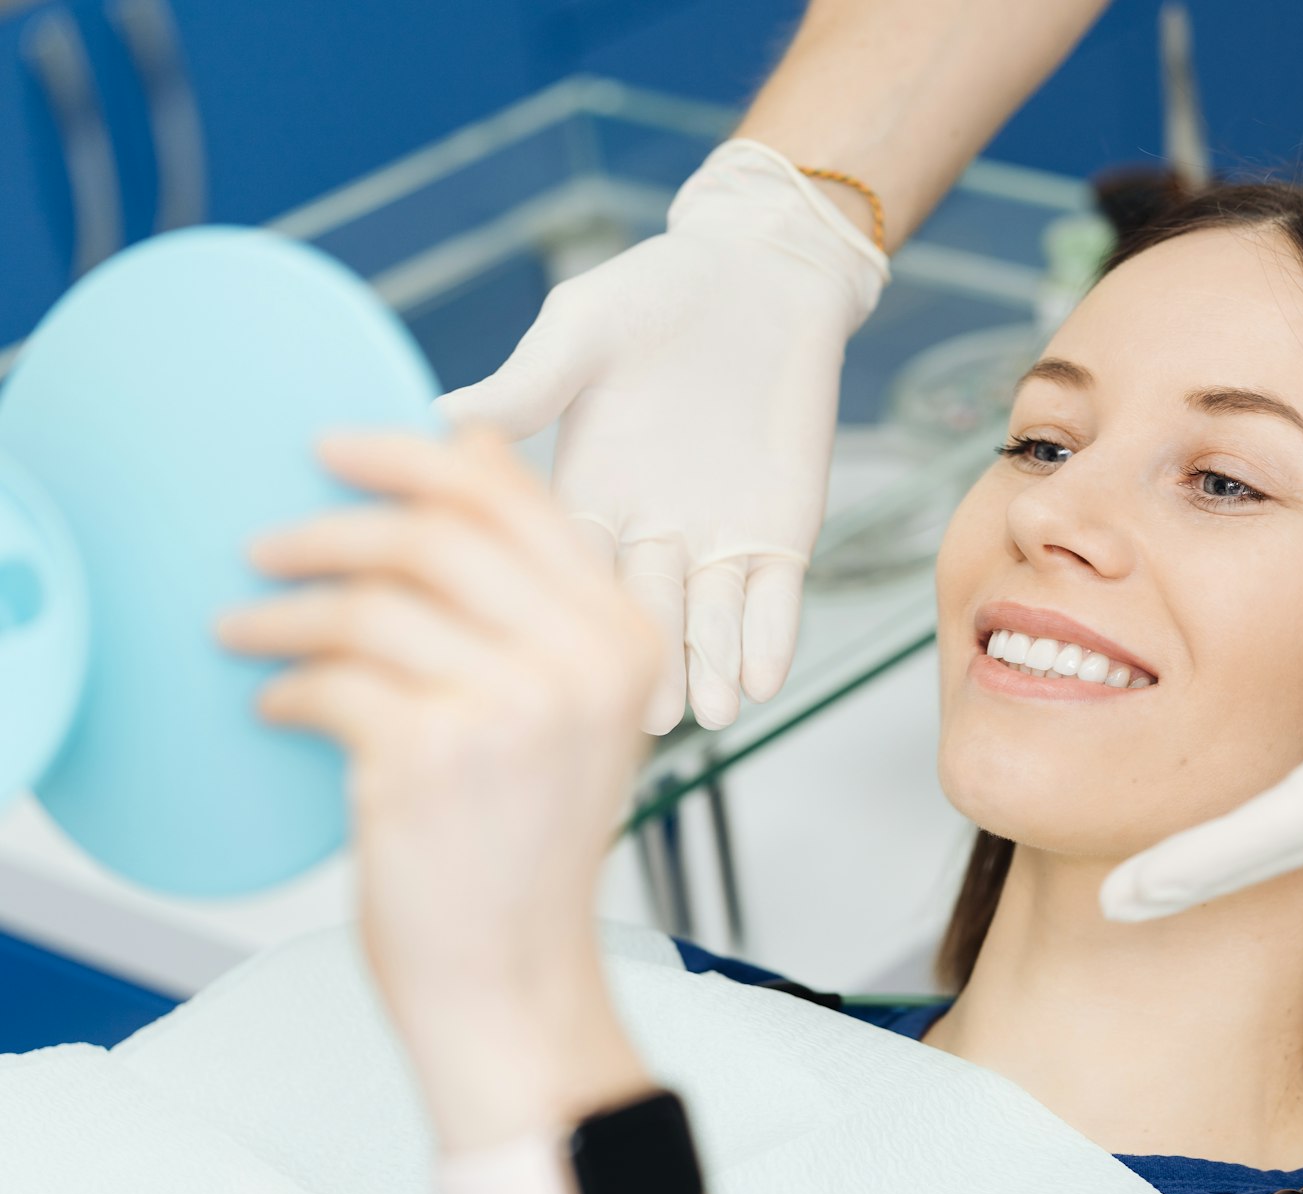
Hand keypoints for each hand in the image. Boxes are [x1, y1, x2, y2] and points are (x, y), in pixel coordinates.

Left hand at [215, 429, 663, 1026]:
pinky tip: (277, 704)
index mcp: (626, 639)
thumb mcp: (569, 710)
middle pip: (435, 535)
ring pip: (371, 605)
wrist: (514, 978)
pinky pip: (331, 681)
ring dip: (284, 613)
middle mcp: (582, 664)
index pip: (516, 501)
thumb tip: (466, 447)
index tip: (336, 450)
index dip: (412, 457)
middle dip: (330, 528)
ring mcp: (511, 709)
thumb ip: (535, 593)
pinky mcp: (431, 758)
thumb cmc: (526, 846)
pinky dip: (287, 687)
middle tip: (267, 544)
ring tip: (246, 629)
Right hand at [438, 139, 889, 733]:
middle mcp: (644, 532)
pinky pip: (774, 599)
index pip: (560, 565)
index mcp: (582, 493)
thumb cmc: (661, 292)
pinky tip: (764, 677)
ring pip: (707, 621)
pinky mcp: (779, 534)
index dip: (552, 613)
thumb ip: (529, 384)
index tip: (539, 662)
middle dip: (642, 662)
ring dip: (708, 666)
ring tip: (709, 713)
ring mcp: (714, 540)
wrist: (763, 275)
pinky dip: (770, 637)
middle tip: (640, 719)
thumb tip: (434, 412)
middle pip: (636, 611)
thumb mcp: (585, 331)